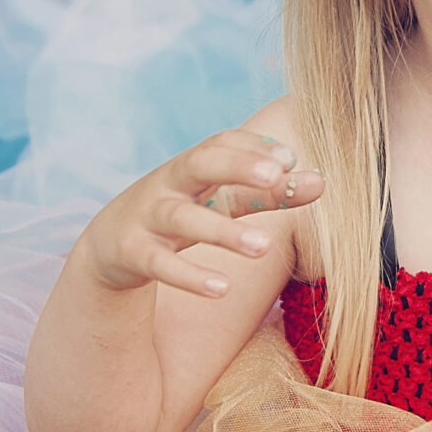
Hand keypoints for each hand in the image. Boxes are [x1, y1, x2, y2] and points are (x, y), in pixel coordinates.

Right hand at [68, 130, 323, 299]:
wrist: (110, 245)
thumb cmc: (181, 212)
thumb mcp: (222, 200)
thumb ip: (269, 193)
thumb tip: (322, 182)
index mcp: (192, 166)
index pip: (222, 142)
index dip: (253, 146)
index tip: (290, 157)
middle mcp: (168, 184)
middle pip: (199, 163)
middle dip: (237, 165)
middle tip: (277, 174)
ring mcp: (147, 218)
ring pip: (183, 218)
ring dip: (223, 232)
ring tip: (264, 249)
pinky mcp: (132, 254)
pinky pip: (160, 264)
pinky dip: (189, 275)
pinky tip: (222, 288)